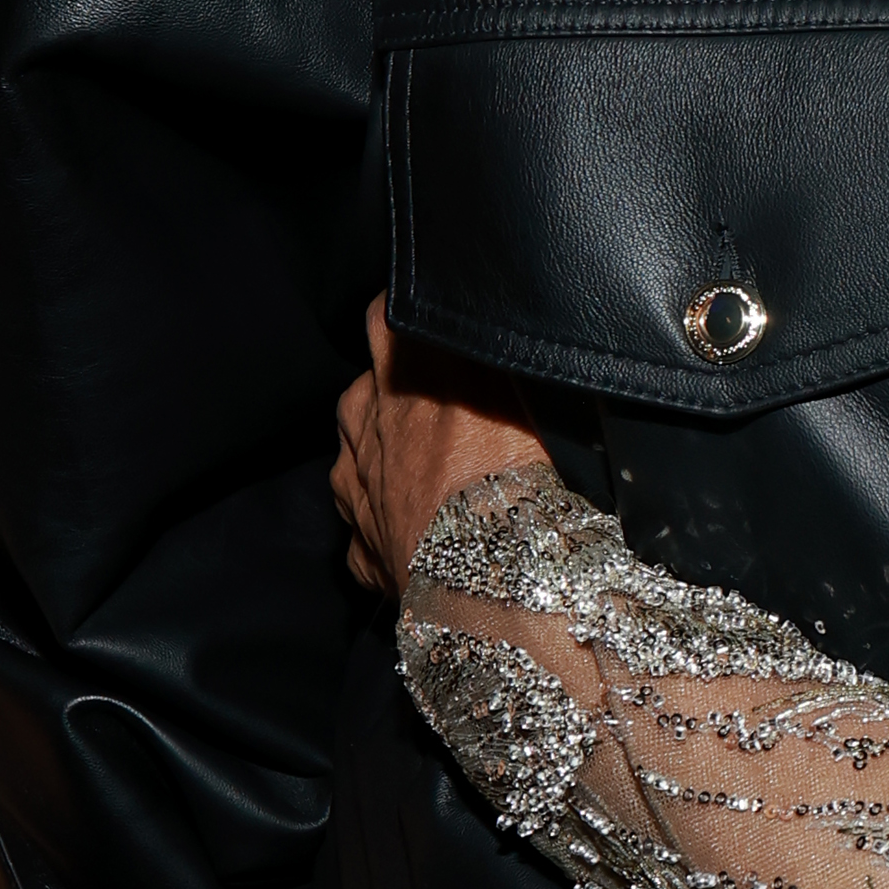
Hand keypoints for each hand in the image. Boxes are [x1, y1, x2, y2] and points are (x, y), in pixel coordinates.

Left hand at [333, 299, 551, 600]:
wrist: (493, 573)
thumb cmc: (522, 475)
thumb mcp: (533, 395)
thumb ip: (512, 362)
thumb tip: (520, 333)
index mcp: (405, 370)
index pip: (388, 316)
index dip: (413, 324)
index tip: (437, 333)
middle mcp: (367, 419)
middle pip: (366, 382)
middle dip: (394, 389)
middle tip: (444, 406)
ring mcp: (355, 484)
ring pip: (356, 452)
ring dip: (384, 455)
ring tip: (435, 473)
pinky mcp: (359, 544)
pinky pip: (369, 525)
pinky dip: (393, 527)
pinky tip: (430, 535)